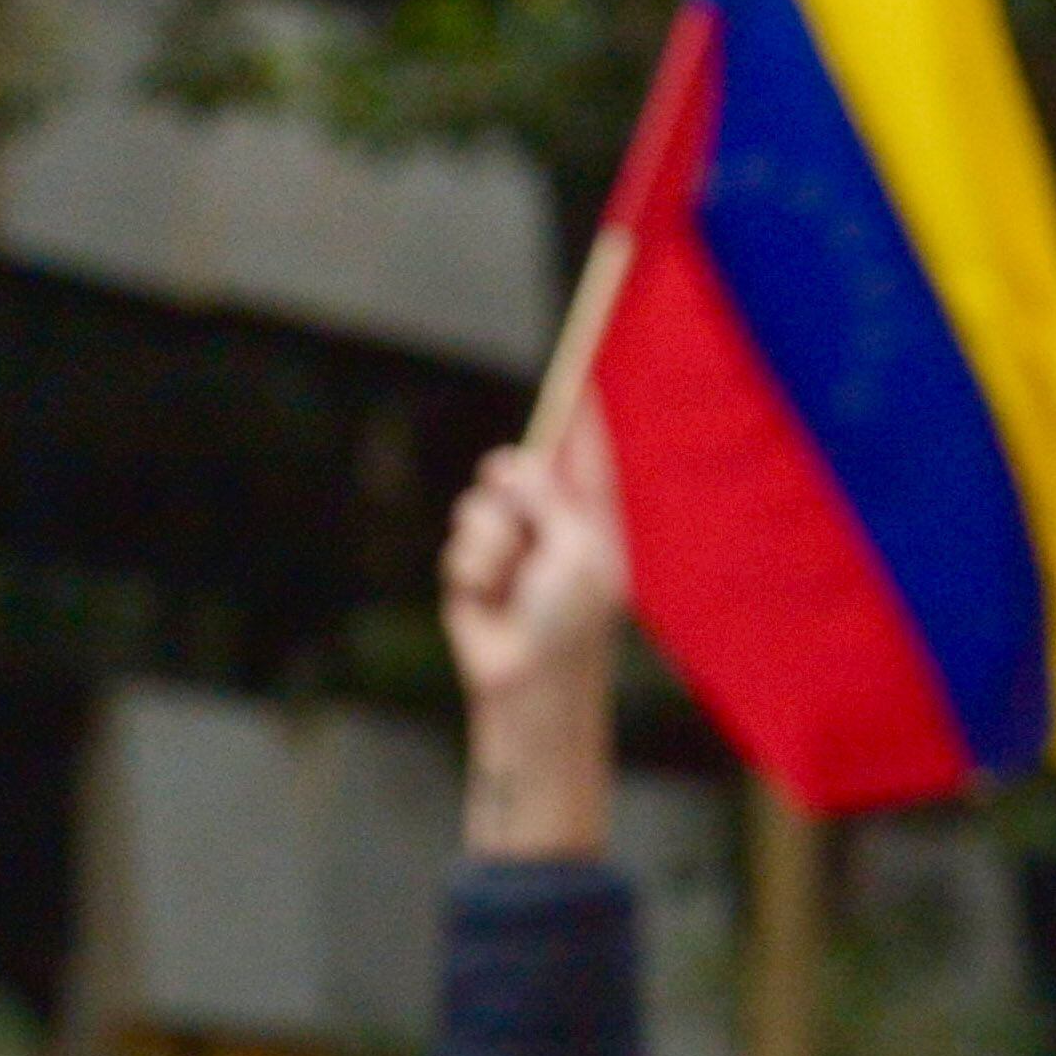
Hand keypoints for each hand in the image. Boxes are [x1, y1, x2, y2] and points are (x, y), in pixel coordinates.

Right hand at [444, 414, 628, 858]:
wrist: (530, 686)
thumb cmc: (572, 622)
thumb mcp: (577, 549)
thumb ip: (548, 496)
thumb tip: (508, 465)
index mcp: (595, 521)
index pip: (587, 454)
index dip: (581, 414)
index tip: (578, 369)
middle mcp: (553, 528)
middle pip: (520, 466)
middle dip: (514, 487)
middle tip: (524, 522)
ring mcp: (512, 548)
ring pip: (481, 502)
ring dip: (492, 542)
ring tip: (512, 585)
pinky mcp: (475, 571)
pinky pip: (460, 540)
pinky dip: (472, 569)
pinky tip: (488, 604)